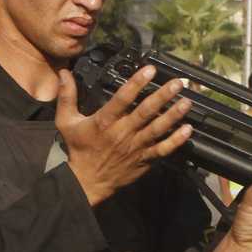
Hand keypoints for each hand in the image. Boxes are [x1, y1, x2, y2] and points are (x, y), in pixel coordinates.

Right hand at [56, 65, 193, 205]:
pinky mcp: (144, 159)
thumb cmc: (79, 149)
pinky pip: (162, 149)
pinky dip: (176, 140)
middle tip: (178, 83)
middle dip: (163, 96)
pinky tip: (187, 130)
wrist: (87, 181)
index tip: (150, 70)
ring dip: (173, 115)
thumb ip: (66, 96)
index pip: (122, 98)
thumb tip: (64, 73)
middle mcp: (122, 133)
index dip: (137, 83)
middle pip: (145, 111)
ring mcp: (135, 147)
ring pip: (157, 129)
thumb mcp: (66, 122)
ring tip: (187, 102)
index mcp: (104, 121)